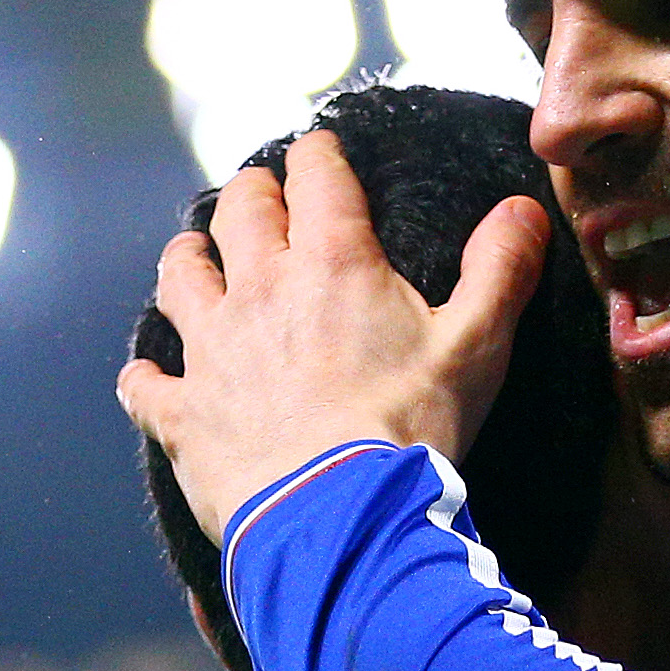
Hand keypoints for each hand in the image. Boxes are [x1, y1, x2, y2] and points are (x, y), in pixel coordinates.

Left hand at [112, 131, 547, 540]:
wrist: (341, 520)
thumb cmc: (411, 433)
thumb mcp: (475, 347)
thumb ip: (498, 271)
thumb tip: (525, 209)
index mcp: (332, 263)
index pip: (316, 176)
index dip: (318, 154)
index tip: (320, 150)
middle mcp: (259, 290)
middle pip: (238, 210)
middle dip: (251, 193)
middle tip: (262, 196)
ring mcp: (212, 350)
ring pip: (179, 278)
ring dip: (187, 260)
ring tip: (195, 255)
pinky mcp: (184, 414)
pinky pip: (145, 385)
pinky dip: (145, 378)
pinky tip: (148, 378)